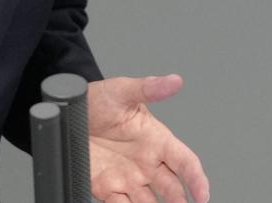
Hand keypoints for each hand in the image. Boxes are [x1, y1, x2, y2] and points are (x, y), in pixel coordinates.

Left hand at [87, 75, 209, 202]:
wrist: (68, 112)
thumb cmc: (99, 99)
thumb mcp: (122, 90)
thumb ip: (149, 88)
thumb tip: (174, 81)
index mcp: (157, 140)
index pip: (185, 162)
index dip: (196, 179)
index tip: (203, 195)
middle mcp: (146, 163)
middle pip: (171, 188)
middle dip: (178, 202)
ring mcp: (127, 177)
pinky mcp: (106, 188)